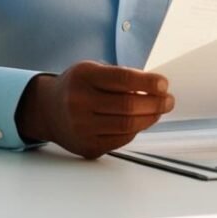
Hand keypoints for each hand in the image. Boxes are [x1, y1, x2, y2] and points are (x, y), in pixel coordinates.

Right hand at [16, 61, 173, 159]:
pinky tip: (142, 122)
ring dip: (150, 118)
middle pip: (128, 105)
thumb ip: (120, 77)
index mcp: (83, 76)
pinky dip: (136, 130)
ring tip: (160, 110)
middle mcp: (79, 102)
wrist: (47, 110)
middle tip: (169, 100)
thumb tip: (156, 87)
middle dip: (155, 103)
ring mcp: (81, 127)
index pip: (122, 79)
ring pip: (127, 126)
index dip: (147, 82)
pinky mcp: (87, 146)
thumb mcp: (92, 70)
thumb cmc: (77, 86)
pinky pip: (121, 140)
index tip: (164, 83)